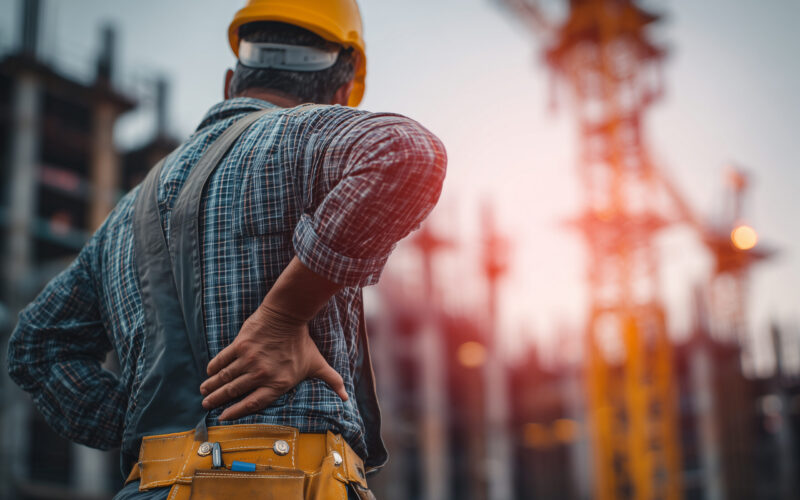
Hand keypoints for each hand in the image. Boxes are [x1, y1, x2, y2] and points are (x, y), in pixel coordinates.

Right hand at [199, 304, 347, 420]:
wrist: (288, 315)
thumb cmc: (302, 342)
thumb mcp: (317, 364)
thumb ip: (331, 381)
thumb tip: (347, 397)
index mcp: (277, 383)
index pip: (253, 403)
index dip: (236, 412)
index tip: (224, 417)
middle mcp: (261, 374)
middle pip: (235, 392)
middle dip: (218, 400)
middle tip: (207, 405)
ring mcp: (249, 360)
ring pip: (226, 378)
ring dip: (212, 386)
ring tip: (204, 392)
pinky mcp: (240, 345)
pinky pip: (223, 360)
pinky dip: (214, 367)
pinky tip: (209, 373)